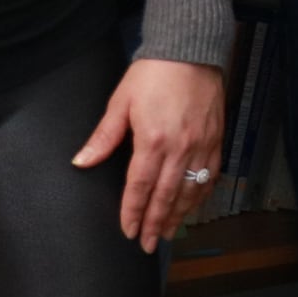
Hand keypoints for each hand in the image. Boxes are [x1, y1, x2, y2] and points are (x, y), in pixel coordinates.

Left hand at [73, 56, 231, 250]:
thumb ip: (104, 137)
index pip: (140, 186)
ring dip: (178, 215)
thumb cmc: (153, 74)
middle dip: (156, 223)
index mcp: (152, 140)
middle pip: (166, 196)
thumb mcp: (121, 102)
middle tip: (149, 245)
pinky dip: (200, 195)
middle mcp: (180, 148)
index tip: (129, 231)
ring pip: (190, 190)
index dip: (133, 212)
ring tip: (169, 232)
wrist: (191, 51)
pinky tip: (192, 206)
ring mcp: (201, 146)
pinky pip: (210, 176)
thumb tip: (81, 162)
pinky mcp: (216, 140)